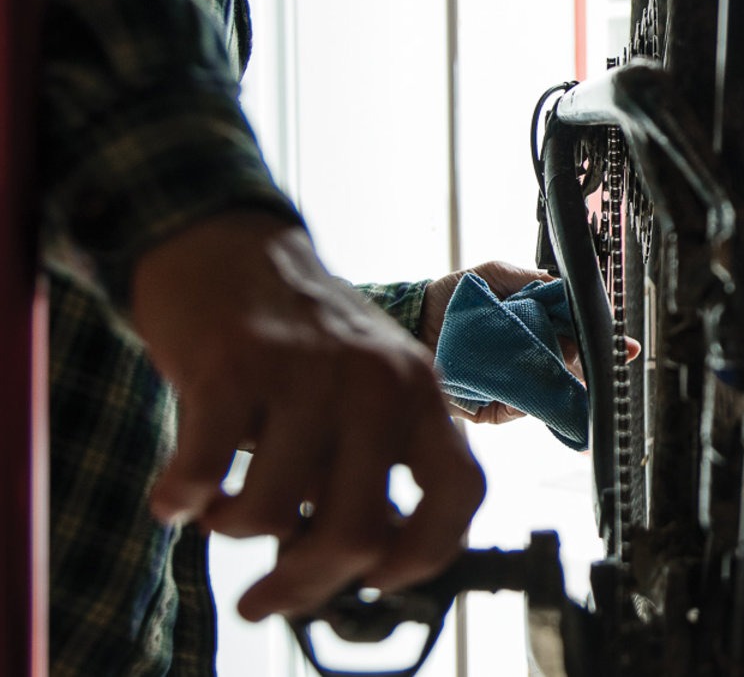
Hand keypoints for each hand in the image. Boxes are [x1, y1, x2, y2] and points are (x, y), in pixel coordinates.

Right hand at [131, 212, 485, 621]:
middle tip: (265, 599)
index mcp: (420, 393)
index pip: (461, 492)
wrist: (229, 250)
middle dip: (305, 583)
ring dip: (236, 530)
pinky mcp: (233, 365)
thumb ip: (372, 467)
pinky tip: (177, 498)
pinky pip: (204, 474)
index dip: (426, 554)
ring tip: (224, 510)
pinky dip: (181, 502)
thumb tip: (358, 567)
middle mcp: (377, 383)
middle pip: (356, 531)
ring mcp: (307, 372)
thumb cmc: (298, 344)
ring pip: (274, 514)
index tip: (378, 580)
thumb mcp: (365, 391)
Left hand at [419, 261, 638, 425]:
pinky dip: (528, 401)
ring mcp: (515, 384)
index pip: (577, 335)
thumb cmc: (453, 298)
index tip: (624, 347)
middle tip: (607, 362)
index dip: (602, 341)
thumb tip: (563, 289)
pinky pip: (521, 408)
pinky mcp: (495, 408)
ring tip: (575, 375)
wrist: (412, 323)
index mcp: (537, 327)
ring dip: (564, 383)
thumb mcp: (494, 275)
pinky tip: (533, 391)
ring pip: (551, 389)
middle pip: (573, 367)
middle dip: (592, 366)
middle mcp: (531, 357)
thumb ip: (530, 280)